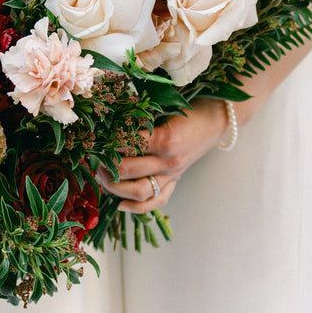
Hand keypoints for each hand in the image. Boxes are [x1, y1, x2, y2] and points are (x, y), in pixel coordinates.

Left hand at [98, 99, 228, 213]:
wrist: (218, 118)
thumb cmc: (190, 106)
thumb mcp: (165, 105)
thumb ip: (141, 116)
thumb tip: (109, 122)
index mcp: (165, 138)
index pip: (125, 145)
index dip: (106, 142)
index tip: (94, 138)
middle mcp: (168, 161)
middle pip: (126, 170)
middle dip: (104, 165)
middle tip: (93, 157)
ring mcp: (172, 174)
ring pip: (137, 191)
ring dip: (113, 186)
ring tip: (101, 175)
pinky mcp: (175, 181)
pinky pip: (155, 201)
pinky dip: (136, 207)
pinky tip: (120, 204)